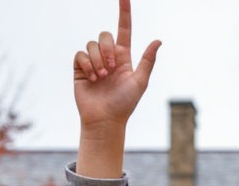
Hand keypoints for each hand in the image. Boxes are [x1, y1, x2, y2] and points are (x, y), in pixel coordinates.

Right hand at [72, 0, 159, 176]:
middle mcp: (108, 57)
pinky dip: (87, 65)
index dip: (124, 12)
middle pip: (105, 35)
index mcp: (124, 58)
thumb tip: (158, 40)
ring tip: (101, 78)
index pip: (124, 29)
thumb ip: (147, 60)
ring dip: (97, 61)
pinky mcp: (80, 68)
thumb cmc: (125, 104)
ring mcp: (93, 62)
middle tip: (110, 69)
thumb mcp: (139, 82)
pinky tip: (91, 79)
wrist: (105, 120)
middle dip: (107, 49)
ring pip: (91, 44)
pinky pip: (80, 54)